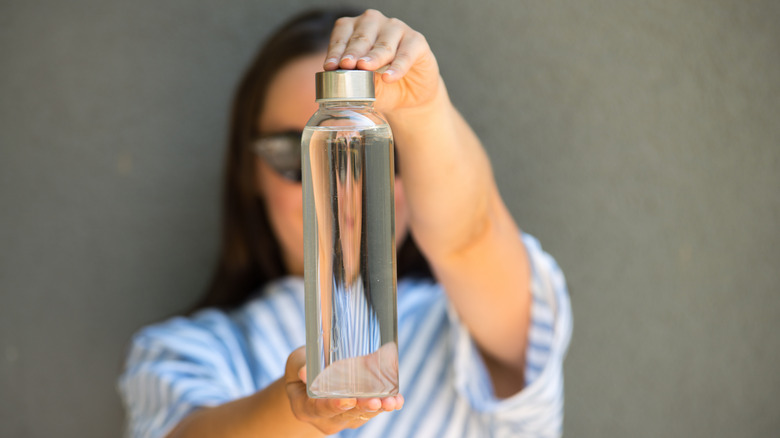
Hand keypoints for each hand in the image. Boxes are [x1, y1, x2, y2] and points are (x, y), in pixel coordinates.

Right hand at [284, 347, 403, 435]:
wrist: (309, 381)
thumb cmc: (304, 366)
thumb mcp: (297, 361)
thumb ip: (302, 364)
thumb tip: (304, 372)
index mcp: (305, 407)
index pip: (319, 409)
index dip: (334, 405)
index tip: (348, 400)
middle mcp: (324, 418)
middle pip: (345, 415)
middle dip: (362, 408)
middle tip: (376, 401)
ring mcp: (342, 418)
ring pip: (361, 415)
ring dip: (378, 408)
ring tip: (392, 401)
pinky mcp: (357, 415)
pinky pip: (371, 412)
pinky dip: (385, 406)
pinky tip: (397, 400)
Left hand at [323, 9, 441, 113]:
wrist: (409, 97)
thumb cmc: (381, 86)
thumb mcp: (363, 87)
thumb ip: (353, 81)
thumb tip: (339, 80)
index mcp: (356, 29)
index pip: (342, 34)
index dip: (336, 51)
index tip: (330, 67)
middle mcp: (376, 24)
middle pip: (362, 37)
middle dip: (353, 52)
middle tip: (346, 65)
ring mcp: (397, 29)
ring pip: (383, 44)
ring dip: (373, 57)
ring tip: (364, 68)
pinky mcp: (417, 41)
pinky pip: (406, 54)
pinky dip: (397, 67)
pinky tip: (389, 78)